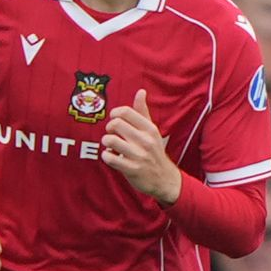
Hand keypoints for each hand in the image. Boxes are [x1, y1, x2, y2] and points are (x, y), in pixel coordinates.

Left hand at [103, 89, 181, 203]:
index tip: (115, 121)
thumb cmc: (154, 151)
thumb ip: (143, 111)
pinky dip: (106, 156)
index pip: (125, 111)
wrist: (164, 179)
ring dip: (106, 142)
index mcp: (149, 128)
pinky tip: (111, 156)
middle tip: (112, 134)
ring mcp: (139, 155)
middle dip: (109, 128)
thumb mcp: (151, 130)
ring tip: (111, 146)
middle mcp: (145, 140)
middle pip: (115, 124)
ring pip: (110, 140)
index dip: (114, 114)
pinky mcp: (132, 169)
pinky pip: (109, 158)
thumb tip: (140, 91)